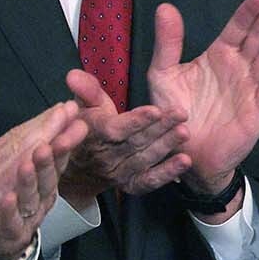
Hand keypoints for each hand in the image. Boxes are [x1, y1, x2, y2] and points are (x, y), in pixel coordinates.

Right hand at [60, 70, 191, 208]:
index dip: (136, 120)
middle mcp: (107, 156)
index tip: (155, 110)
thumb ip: (86, 90)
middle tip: (181, 113)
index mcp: (96, 134)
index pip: (116, 129)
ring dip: (166, 146)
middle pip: (136, 142)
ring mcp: (120, 172)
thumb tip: (74, 74)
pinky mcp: (132, 185)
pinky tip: (184, 162)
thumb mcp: (84, 106)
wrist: (81, 167)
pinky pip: (150, 180)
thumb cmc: (88, 129)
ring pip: (145, 159)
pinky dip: (168, 172)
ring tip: (184, 132)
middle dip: (160, 127)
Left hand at [146, 0, 258, 200]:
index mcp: (219, 55)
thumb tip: (166, 7)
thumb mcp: (163, 74)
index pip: (238, 27)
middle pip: (258, 36)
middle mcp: (239, 67)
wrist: (185, 153)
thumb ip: (167, 43)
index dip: (250, 9)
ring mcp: (251, 87)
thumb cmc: (174, 114)